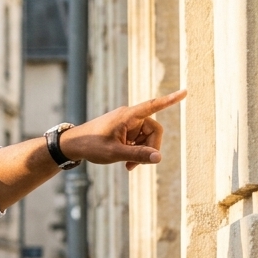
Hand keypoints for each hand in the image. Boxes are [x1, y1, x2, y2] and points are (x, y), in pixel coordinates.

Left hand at [59, 90, 185, 170]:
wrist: (73, 145)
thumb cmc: (91, 145)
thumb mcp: (115, 153)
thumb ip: (138, 155)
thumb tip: (159, 158)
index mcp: (128, 116)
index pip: (153, 105)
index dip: (170, 100)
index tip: (185, 91)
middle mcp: (129, 117)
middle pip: (154, 130)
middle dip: (150, 148)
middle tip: (138, 165)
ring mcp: (127, 124)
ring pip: (147, 138)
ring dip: (142, 153)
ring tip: (128, 166)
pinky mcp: (124, 131)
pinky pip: (139, 141)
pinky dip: (136, 152)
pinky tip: (126, 162)